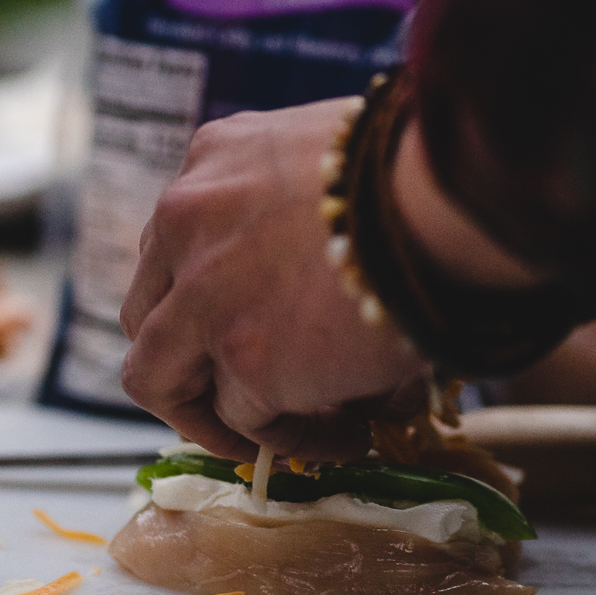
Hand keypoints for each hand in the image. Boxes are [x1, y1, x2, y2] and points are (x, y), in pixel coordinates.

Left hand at [119, 99, 428, 461]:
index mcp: (213, 160)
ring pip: (159, 379)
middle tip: (233, 391)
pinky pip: (246, 423)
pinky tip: (345, 440)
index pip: (175, 240)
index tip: (237, 326)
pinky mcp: (244, 359)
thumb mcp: (338, 153)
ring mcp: (204, 297)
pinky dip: (292, 442)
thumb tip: (330, 270)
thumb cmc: (425, 167)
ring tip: (278, 434)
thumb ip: (305, 198)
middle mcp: (187, 224)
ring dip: (209, 418)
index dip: (199, 294)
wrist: (448, 194)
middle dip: (186, 359)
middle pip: (147, 311)